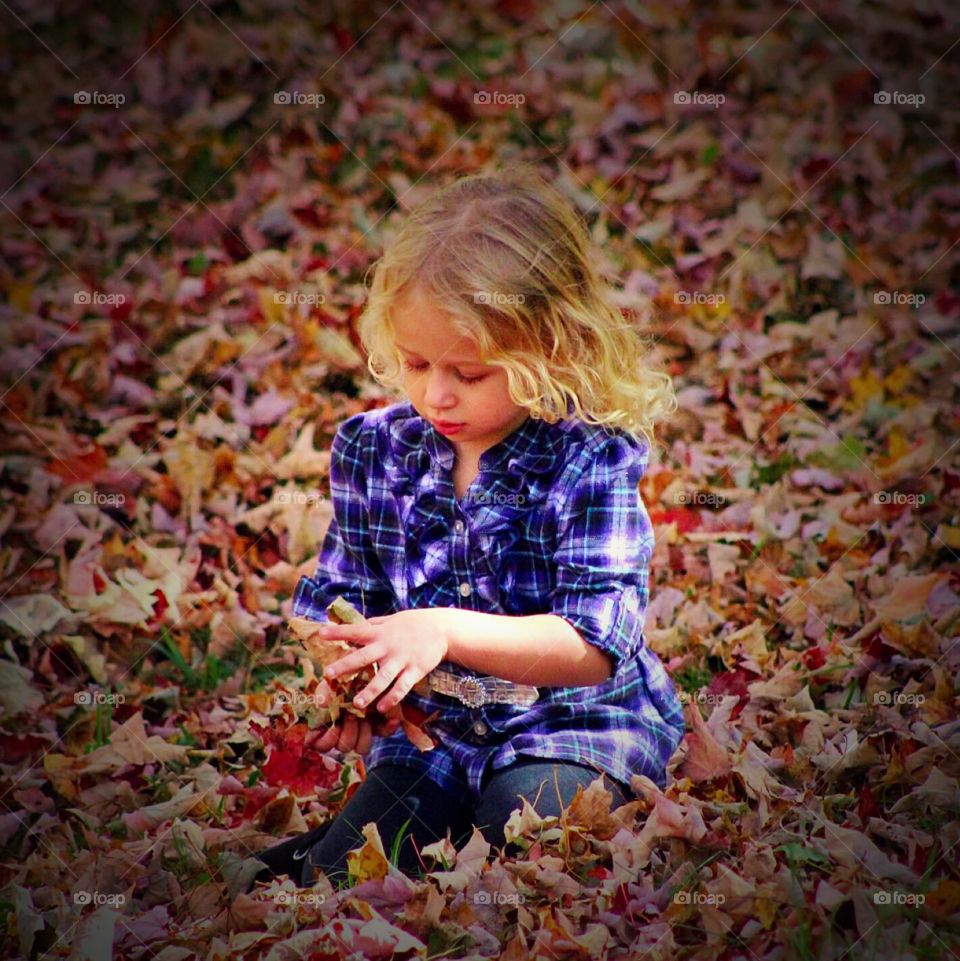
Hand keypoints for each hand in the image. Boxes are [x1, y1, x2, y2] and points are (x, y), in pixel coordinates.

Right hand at [311, 677, 401, 753]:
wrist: (363, 672)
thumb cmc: (342, 680)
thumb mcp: (331, 684)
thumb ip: (324, 694)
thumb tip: (323, 704)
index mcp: (330, 726)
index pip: (323, 745)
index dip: (328, 739)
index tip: (334, 724)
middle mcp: (346, 732)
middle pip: (345, 746)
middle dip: (348, 733)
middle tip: (350, 716)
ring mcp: (363, 731)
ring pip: (363, 747)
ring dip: (364, 733)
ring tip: (364, 716)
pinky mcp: (380, 726)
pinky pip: (384, 733)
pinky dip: (388, 727)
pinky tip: (392, 719)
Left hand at [317, 609, 449, 714]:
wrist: (441, 628)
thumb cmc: (411, 624)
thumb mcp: (390, 620)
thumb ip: (371, 625)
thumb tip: (349, 623)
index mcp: (379, 632)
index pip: (355, 631)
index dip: (338, 633)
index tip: (320, 633)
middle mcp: (388, 646)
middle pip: (363, 657)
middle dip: (346, 665)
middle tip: (328, 673)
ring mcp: (402, 659)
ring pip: (383, 678)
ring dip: (369, 691)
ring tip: (357, 704)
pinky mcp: (415, 670)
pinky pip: (402, 687)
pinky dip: (393, 698)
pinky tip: (382, 708)